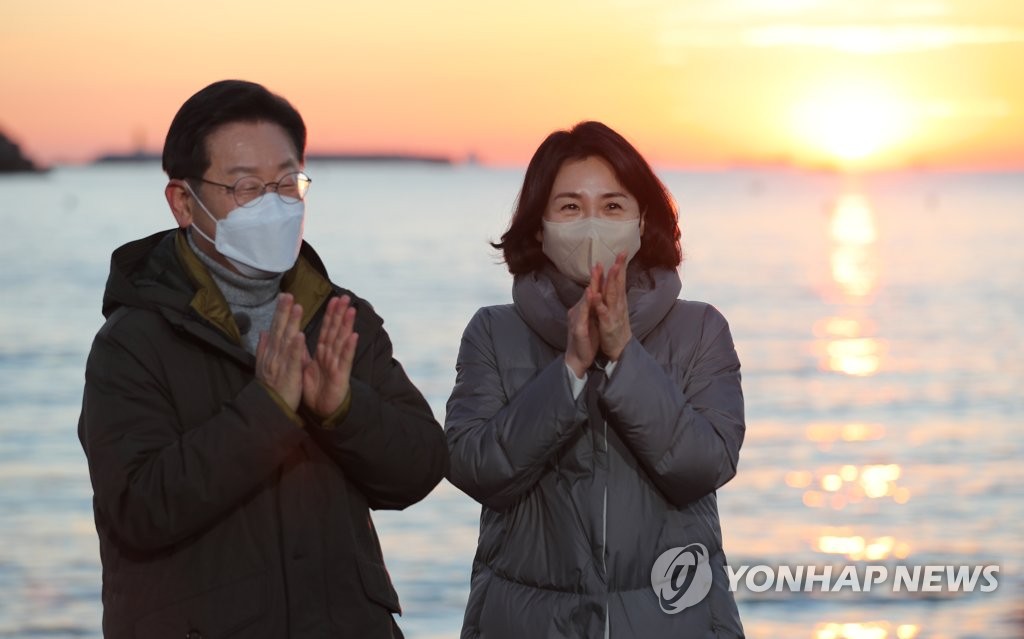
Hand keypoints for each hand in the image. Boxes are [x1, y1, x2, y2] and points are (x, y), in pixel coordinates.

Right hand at [256, 293, 306, 410]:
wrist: (269, 409)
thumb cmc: (271, 388)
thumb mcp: (264, 366)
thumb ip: (264, 348)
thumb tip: (263, 331)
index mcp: (271, 352)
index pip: (276, 328)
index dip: (280, 312)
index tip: (285, 296)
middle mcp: (273, 355)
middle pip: (279, 329)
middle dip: (284, 311)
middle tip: (288, 294)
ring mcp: (280, 363)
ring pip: (286, 340)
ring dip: (291, 323)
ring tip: (297, 307)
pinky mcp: (289, 374)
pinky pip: (293, 359)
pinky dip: (296, 347)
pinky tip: (300, 334)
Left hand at [302, 295, 358, 418]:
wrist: (321, 410)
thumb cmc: (315, 388)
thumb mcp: (305, 367)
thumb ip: (303, 351)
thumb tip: (296, 336)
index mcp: (322, 352)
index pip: (326, 330)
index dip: (330, 315)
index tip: (333, 299)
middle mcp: (332, 355)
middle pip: (336, 331)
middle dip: (340, 314)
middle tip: (345, 297)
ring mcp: (337, 364)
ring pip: (342, 341)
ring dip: (347, 325)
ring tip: (351, 310)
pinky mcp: (340, 375)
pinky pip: (345, 359)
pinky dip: (349, 348)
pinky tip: (354, 336)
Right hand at [565, 264, 601, 377]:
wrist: (578, 358)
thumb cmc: (587, 340)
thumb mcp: (592, 321)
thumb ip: (594, 308)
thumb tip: (599, 296)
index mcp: (585, 309)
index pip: (594, 291)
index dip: (600, 278)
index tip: (607, 263)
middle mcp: (579, 310)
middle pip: (589, 290)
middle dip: (596, 275)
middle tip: (601, 261)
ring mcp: (577, 318)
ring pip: (585, 299)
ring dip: (592, 284)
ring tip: (597, 271)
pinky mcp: (578, 328)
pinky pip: (583, 313)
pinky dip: (586, 302)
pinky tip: (590, 293)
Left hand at [594, 252, 631, 361]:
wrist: (618, 349)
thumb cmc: (615, 327)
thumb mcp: (615, 309)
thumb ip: (614, 295)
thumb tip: (613, 281)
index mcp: (618, 300)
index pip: (620, 280)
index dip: (621, 266)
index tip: (623, 252)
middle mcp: (618, 305)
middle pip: (618, 283)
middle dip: (619, 268)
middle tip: (621, 254)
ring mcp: (613, 314)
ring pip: (612, 295)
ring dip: (612, 281)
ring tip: (612, 268)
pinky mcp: (607, 324)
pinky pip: (602, 312)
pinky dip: (599, 303)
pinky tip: (595, 294)